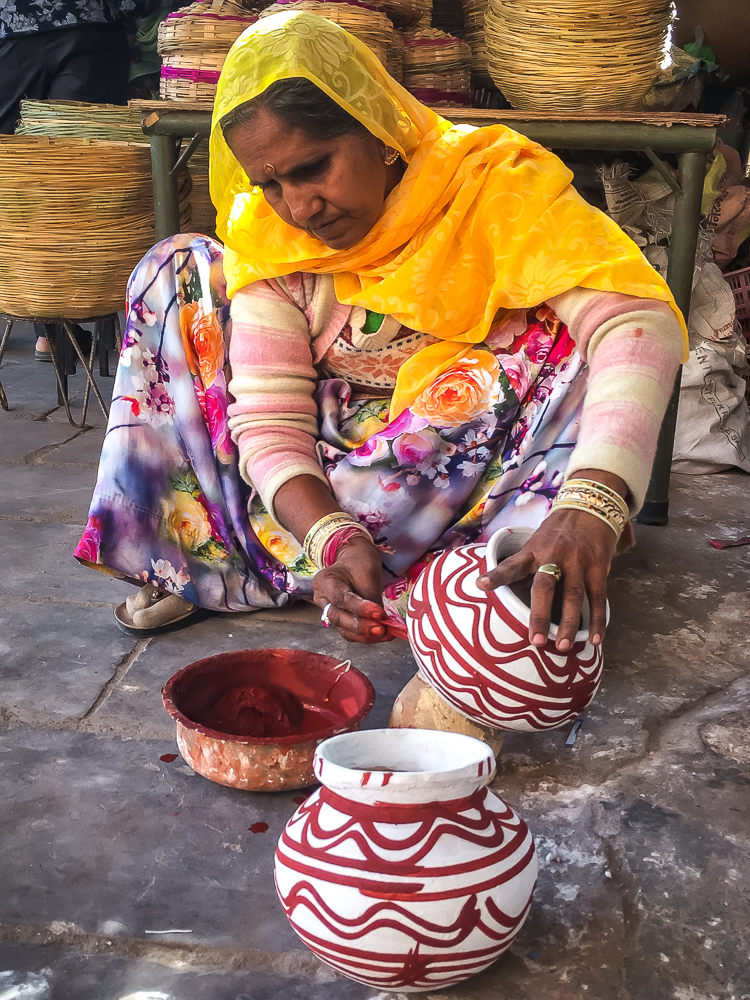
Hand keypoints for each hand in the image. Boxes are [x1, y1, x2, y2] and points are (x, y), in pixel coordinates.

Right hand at [313, 536, 392, 643]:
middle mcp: (322, 600)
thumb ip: (371, 600)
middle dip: (361, 626)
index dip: (360, 608)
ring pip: (344, 630)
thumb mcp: (367, 574)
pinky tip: (383, 634)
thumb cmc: (359, 564)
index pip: (341, 599)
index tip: (379, 612)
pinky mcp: (341, 621)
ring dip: (365, 635)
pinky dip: (366, 635)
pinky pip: (351, 632)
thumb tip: (382, 623)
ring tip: (385, 633)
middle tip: (381, 629)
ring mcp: (330, 612)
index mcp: (325, 582)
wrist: (353, 560)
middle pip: (338, 618)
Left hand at [476, 508, 617, 650]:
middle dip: (540, 615)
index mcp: (532, 551)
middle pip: (545, 586)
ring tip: (564, 646)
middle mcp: (553, 556)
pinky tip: (595, 638)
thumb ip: (524, 567)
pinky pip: (597, 596)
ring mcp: (577, 561)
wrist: (588, 508)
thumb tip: (504, 598)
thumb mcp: (535, 544)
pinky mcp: (598, 565)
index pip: (511, 565)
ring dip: (569, 623)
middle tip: (536, 640)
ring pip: (573, 595)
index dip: (496, 576)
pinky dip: (597, 619)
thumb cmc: (556, 535)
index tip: (481, 585)